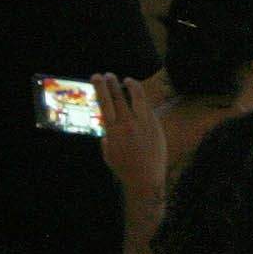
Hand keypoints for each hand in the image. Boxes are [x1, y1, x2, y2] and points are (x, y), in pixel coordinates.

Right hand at [94, 74, 166, 204]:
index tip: (97, 77)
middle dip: (111, 83)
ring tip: (126, 80)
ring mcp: (143, 123)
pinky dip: (141, 100)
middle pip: (118, 97)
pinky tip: (138, 96)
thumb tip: (106, 128)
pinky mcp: (155, 125)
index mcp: (112, 130)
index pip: (105, 103)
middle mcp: (127, 124)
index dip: (101, 88)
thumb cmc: (124, 168)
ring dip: (131, 86)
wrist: (145, 178)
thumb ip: (107, 137)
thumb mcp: (108, 153)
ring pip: (137, 97)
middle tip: (107, 74)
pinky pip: (147, 108)